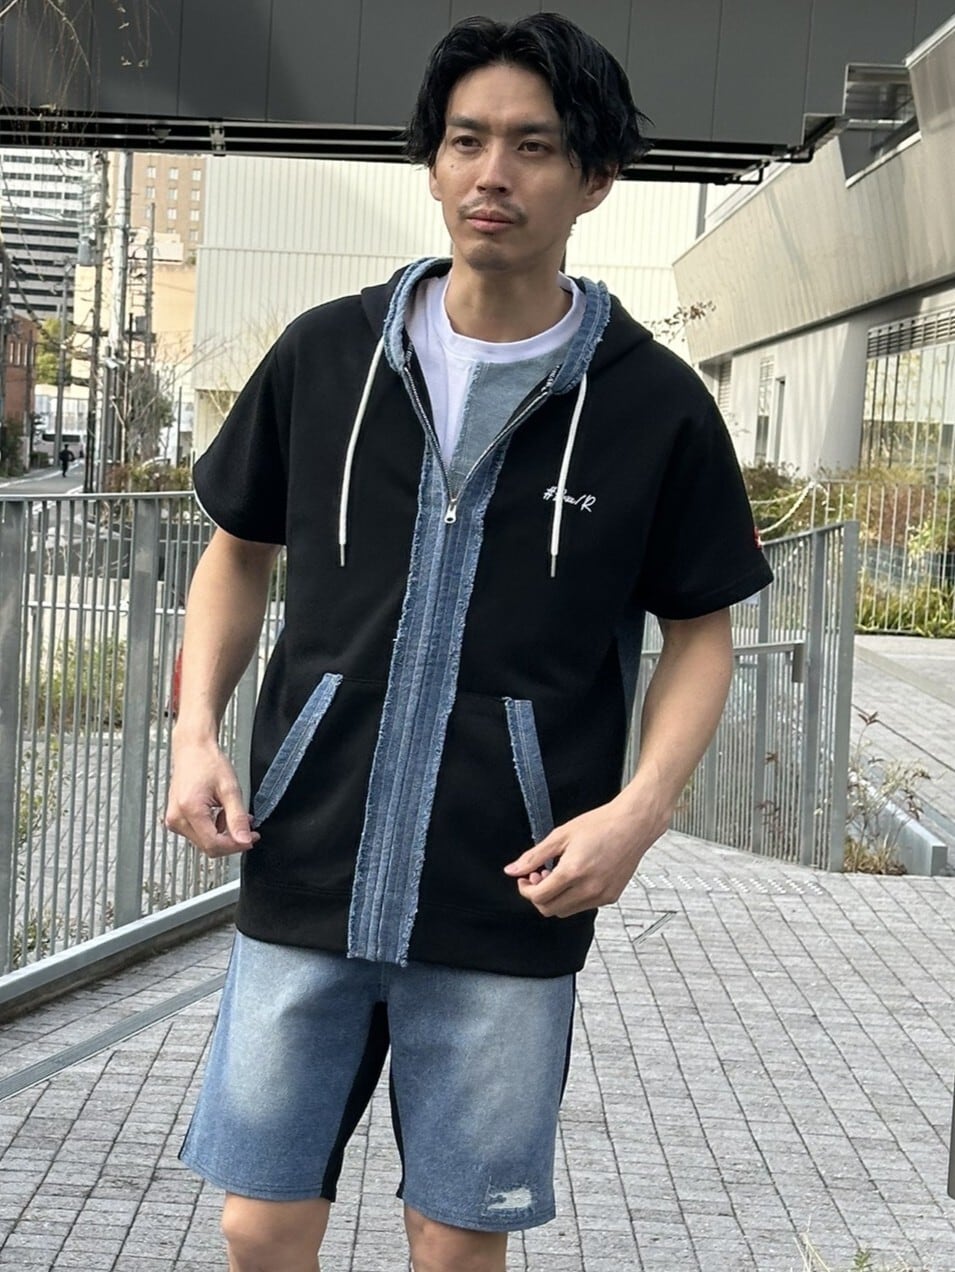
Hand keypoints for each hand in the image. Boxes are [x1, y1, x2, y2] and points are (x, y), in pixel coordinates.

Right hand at [164, 738, 259, 857]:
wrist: (192, 750)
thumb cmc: (208, 763)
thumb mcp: (230, 789)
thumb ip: (237, 817)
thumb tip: (244, 840)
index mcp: (189, 810)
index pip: (213, 844)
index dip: (235, 845)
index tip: (251, 839)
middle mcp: (177, 818)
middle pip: (208, 847)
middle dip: (231, 840)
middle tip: (247, 828)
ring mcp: (174, 820)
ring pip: (204, 842)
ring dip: (223, 834)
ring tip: (232, 814)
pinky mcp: (176, 819)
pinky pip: (198, 834)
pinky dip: (213, 829)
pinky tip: (221, 815)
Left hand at [503, 788, 667, 917]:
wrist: (633, 824)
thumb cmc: (601, 824)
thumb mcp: (561, 836)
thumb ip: (534, 856)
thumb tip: (512, 870)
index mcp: (572, 872)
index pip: (539, 897)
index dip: (526, 890)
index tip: (525, 879)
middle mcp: (588, 889)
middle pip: (550, 909)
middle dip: (538, 896)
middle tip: (539, 876)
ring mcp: (601, 896)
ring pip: (566, 911)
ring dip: (555, 898)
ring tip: (558, 875)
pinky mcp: (611, 897)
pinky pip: (584, 906)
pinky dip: (573, 898)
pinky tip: (576, 878)